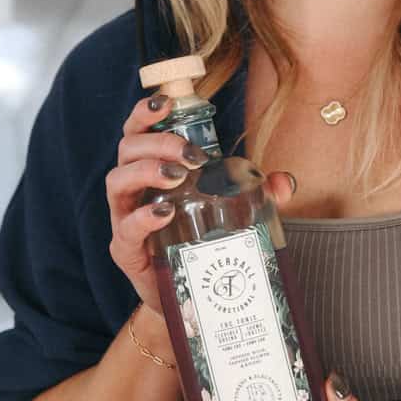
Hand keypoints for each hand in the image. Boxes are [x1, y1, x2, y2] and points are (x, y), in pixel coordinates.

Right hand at [108, 94, 295, 314]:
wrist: (192, 296)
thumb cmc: (203, 241)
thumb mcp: (235, 212)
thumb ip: (258, 195)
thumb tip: (284, 182)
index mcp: (152, 170)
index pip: (139, 131)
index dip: (146, 112)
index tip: (168, 104)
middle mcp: (133, 190)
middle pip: (127, 148)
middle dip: (158, 142)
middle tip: (192, 155)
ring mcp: (124, 219)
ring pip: (116, 181)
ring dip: (146, 170)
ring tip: (176, 176)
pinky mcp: (126, 251)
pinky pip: (125, 229)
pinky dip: (142, 217)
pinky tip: (164, 213)